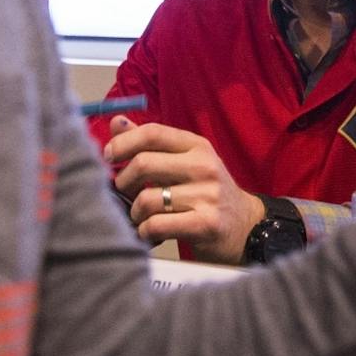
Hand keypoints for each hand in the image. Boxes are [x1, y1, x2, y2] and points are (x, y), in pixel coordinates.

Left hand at [102, 118, 263, 263]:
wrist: (245, 226)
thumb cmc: (206, 193)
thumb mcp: (185, 162)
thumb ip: (151, 144)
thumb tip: (116, 123)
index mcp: (196, 146)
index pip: (152, 133)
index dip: (123, 143)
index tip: (109, 157)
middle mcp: (204, 166)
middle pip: (143, 163)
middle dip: (123, 181)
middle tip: (126, 192)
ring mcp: (207, 195)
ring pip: (146, 200)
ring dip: (135, 213)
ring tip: (142, 217)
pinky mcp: (206, 224)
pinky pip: (156, 225)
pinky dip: (144, 232)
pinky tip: (150, 232)